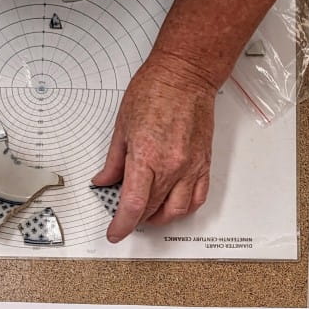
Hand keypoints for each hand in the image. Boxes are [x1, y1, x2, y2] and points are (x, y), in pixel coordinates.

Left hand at [92, 54, 215, 242]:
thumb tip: (104, 181)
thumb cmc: (155, 91)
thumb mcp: (122, 127)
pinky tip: (173, 205)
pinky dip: (183, 208)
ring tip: (147, 213)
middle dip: (136, 219)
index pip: (133, 205)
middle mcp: (172, 166)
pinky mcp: (204, 164)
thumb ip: (114, 161)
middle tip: (124, 215)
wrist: (186, 76)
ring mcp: (191, 167)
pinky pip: (197, 198)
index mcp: (147, 157)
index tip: (115, 232)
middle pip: (152, 210)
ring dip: (159, 218)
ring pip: (177, 211)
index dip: (122, 225)